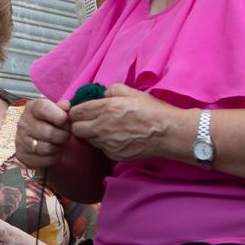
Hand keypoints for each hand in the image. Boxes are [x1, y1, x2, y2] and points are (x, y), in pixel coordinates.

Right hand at [15, 97, 70, 170]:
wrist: (36, 137)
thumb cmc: (49, 122)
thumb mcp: (56, 111)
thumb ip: (62, 108)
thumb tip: (66, 105)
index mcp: (31, 108)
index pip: (44, 108)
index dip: (60, 116)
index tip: (66, 121)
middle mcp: (23, 123)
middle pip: (49, 132)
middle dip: (63, 135)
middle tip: (66, 134)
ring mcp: (20, 140)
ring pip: (47, 148)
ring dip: (58, 147)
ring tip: (59, 143)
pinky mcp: (22, 156)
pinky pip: (44, 160)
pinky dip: (53, 158)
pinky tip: (53, 152)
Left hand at [66, 83, 184, 162]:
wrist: (168, 133)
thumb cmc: (152, 111)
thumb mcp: (132, 92)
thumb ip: (111, 90)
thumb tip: (101, 94)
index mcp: (106, 108)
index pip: (76, 112)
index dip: (76, 111)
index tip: (81, 111)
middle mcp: (103, 127)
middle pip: (76, 129)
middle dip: (78, 124)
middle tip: (88, 121)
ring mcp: (107, 143)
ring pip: (87, 140)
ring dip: (91, 134)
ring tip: (105, 129)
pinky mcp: (114, 154)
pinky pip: (101, 148)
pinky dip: (104, 143)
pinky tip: (116, 138)